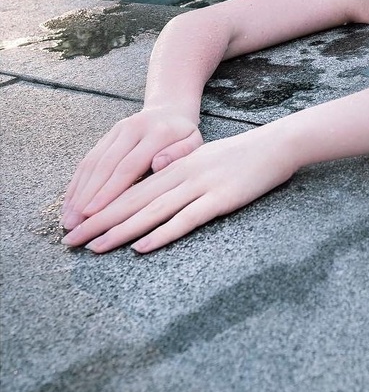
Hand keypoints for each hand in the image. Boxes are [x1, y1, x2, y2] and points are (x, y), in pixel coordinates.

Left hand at [61, 127, 296, 252]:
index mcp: (174, 166)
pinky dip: (161, 233)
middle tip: (69, 240)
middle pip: (132, 201)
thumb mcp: (203, 161)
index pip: (130, 190)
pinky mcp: (220, 199)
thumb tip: (153, 198)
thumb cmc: (242, 157)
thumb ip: (178, 176)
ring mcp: (200, 186)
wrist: (276, 145)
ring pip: (152, 211)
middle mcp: (181, 174)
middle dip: (98, 221)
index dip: (100, 208)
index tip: (76, 224)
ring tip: (94, 247)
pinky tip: (142, 247)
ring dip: (120, 230)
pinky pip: (186, 219)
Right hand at [62, 109, 203, 230]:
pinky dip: (77, 181)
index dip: (109, 191)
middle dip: (87, 197)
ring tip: (68, 218)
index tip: (93, 213)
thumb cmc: (185, 135)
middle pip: (105, 166)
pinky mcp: (107, 134)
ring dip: (77, 191)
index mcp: (157, 133)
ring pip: (92, 162)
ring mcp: (117, 130)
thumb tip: (158, 164)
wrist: (171, 109)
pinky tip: (69, 201)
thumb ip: (180, 154)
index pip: (128, 166)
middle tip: (74, 223)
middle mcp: (132, 128)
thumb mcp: (194, 142)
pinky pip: (89, 158)